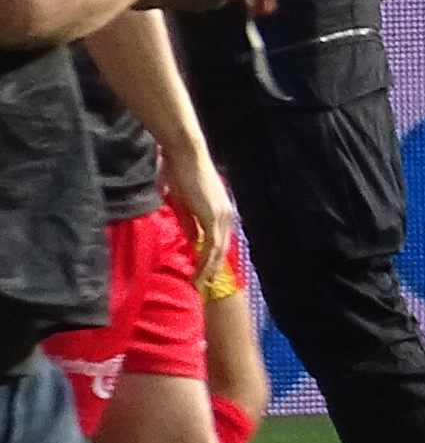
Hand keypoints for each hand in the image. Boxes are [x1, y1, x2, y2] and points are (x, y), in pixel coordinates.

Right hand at [160, 142, 232, 277]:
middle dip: (211, 270)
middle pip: (221, 249)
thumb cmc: (180, 173)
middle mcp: (225, 216)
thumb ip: (189, 222)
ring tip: (198, 286)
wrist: (184, 155)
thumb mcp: (183, 203)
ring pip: (217, 251)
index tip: (202, 273)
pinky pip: (211, 245)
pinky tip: (199, 274)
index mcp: (220, 212)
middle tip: (201, 287)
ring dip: (208, 270)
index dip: (211, 259)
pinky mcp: (212, 216)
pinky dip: (205, 262)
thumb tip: (193, 240)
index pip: (218, 241)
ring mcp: (221, 216)